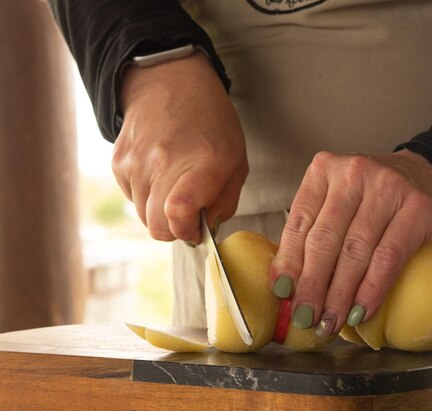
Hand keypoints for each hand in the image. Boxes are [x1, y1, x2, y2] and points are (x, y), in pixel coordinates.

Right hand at [112, 53, 246, 242]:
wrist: (170, 81)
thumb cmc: (212, 124)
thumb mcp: (236, 160)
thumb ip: (224, 202)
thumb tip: (204, 229)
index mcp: (202, 162)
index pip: (179, 213)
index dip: (187, 231)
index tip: (198, 228)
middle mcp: (163, 163)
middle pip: (158, 227)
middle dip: (176, 229)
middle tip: (191, 213)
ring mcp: (136, 162)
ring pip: (143, 216)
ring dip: (161, 213)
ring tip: (176, 185)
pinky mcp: (119, 162)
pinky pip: (132, 198)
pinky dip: (147, 196)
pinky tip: (160, 173)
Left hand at [269, 150, 431, 335]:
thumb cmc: (376, 199)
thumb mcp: (339, 202)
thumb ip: (314, 232)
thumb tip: (285, 286)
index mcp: (325, 169)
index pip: (299, 222)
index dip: (288, 261)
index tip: (282, 293)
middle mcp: (354, 173)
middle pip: (325, 239)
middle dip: (312, 286)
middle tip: (305, 318)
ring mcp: (388, 187)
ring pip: (355, 252)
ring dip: (340, 295)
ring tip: (330, 322)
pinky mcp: (418, 208)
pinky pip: (389, 257)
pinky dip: (372, 289)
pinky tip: (362, 311)